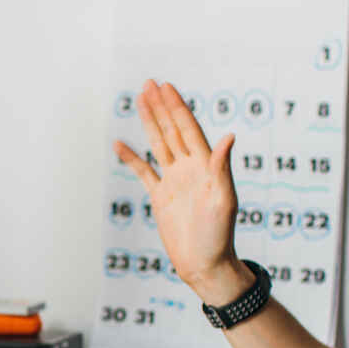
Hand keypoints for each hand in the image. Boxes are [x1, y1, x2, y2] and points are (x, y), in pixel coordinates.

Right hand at [115, 80, 248, 302]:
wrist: (204, 264)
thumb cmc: (219, 236)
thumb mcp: (223, 200)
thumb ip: (222, 167)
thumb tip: (228, 136)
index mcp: (206, 166)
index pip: (189, 129)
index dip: (177, 107)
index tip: (167, 87)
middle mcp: (190, 169)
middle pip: (172, 130)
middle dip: (161, 107)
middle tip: (150, 83)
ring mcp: (174, 181)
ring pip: (158, 144)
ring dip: (150, 123)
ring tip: (140, 100)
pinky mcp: (161, 197)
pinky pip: (143, 172)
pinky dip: (132, 158)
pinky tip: (120, 144)